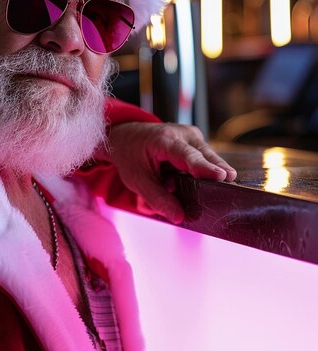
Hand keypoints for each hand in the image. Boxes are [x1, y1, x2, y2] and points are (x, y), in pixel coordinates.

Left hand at [103, 122, 236, 223]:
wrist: (126, 136)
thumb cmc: (130, 155)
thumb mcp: (136, 180)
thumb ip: (157, 199)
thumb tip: (178, 217)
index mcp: (165, 140)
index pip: (188, 156)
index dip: (205, 167)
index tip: (223, 177)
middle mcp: (183, 134)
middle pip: (206, 157)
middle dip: (213, 175)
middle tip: (225, 190)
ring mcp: (192, 136)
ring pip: (207, 160)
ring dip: (199, 176)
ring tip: (173, 181)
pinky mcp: (196, 142)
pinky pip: (203, 160)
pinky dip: (196, 172)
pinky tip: (177, 176)